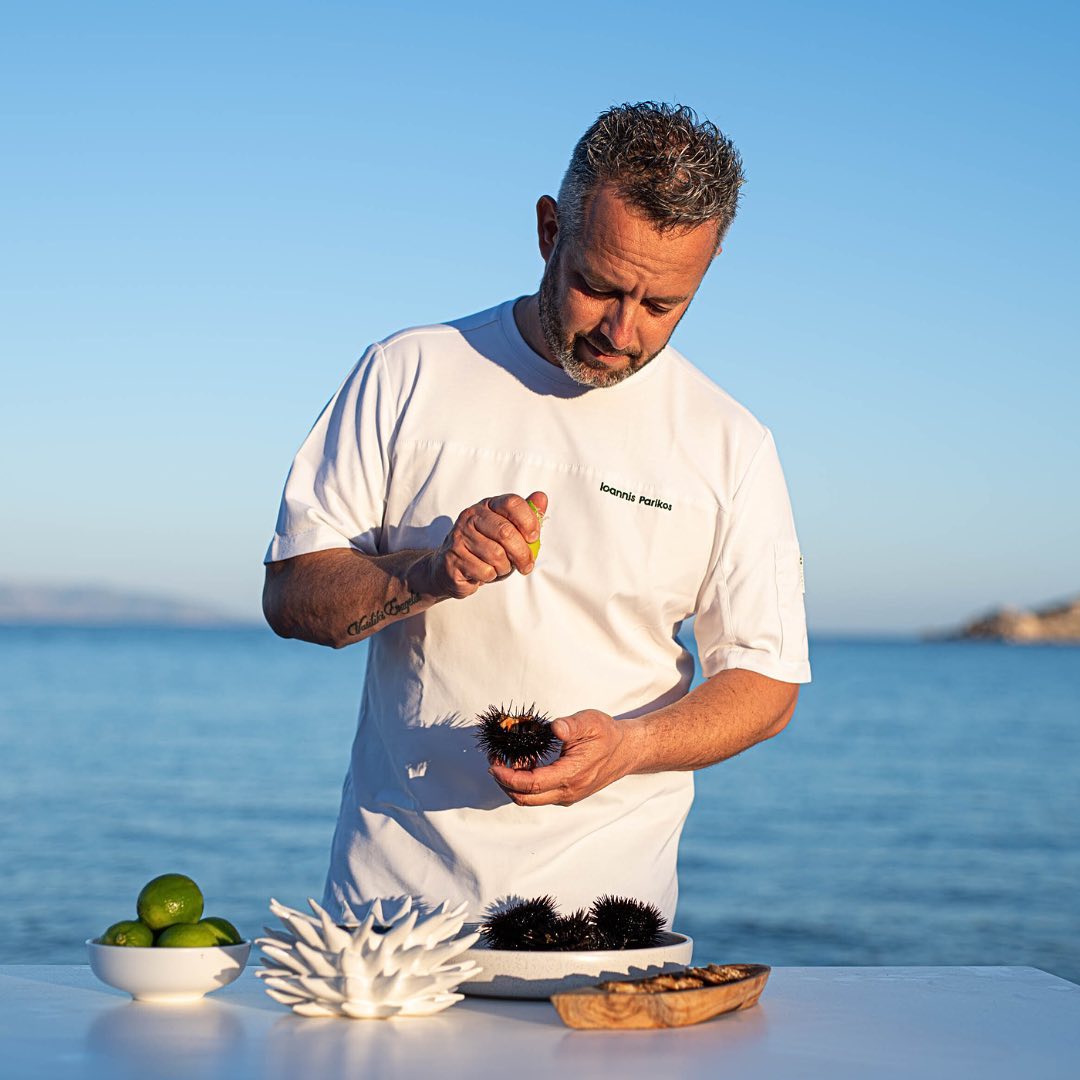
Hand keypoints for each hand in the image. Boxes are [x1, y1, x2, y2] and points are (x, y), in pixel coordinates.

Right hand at [410, 491, 546, 599]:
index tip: (534, 537)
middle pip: (506, 532)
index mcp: (487, 506)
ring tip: (500, 568)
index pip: (512, 503)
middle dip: (522, 553)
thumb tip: (541, 497)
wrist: (450, 568)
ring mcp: (458, 537)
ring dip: (505, 567)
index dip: (528, 521)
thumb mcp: (508, 531)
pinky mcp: (452, 559)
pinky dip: (491, 576)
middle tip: (526, 565)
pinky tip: (484, 573)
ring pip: (496, 555)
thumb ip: (526, 516)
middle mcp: (470, 517)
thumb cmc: (485, 548)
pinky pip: (484, 571)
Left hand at [489, 710, 639, 806]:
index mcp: (572, 775)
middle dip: (504, 783)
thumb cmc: (608, 735)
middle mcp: (568, 791)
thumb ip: (571, 725)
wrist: (627, 751)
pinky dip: (526, 785)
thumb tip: (554, 728)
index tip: (494, 763)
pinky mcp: (567, 794)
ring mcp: (568, 795)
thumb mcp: (590, 722)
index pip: (532, 784)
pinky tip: (523, 765)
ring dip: (514, 785)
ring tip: (505, 762)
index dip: (508, 776)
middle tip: (494, 762)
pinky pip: (540, 796)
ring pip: (532, 800)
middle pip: (526, 798)